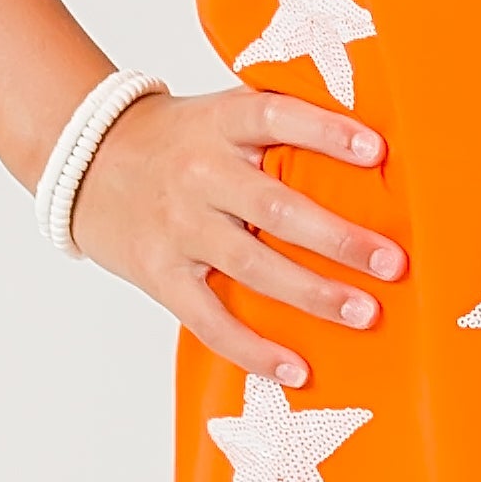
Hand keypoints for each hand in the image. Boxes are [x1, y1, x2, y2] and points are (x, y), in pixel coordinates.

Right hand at [67, 85, 405, 386]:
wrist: (87, 160)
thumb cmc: (183, 139)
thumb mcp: (224, 112)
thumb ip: (282, 122)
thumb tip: (379, 144)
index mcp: (222, 124)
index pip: (275, 118)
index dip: (325, 132)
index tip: (377, 150)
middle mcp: (200, 174)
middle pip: (275, 207)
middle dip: (339, 239)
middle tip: (393, 263)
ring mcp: (179, 227)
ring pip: (252, 267)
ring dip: (313, 294)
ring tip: (366, 313)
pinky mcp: (161, 274)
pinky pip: (210, 320)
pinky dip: (253, 350)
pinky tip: (297, 369)